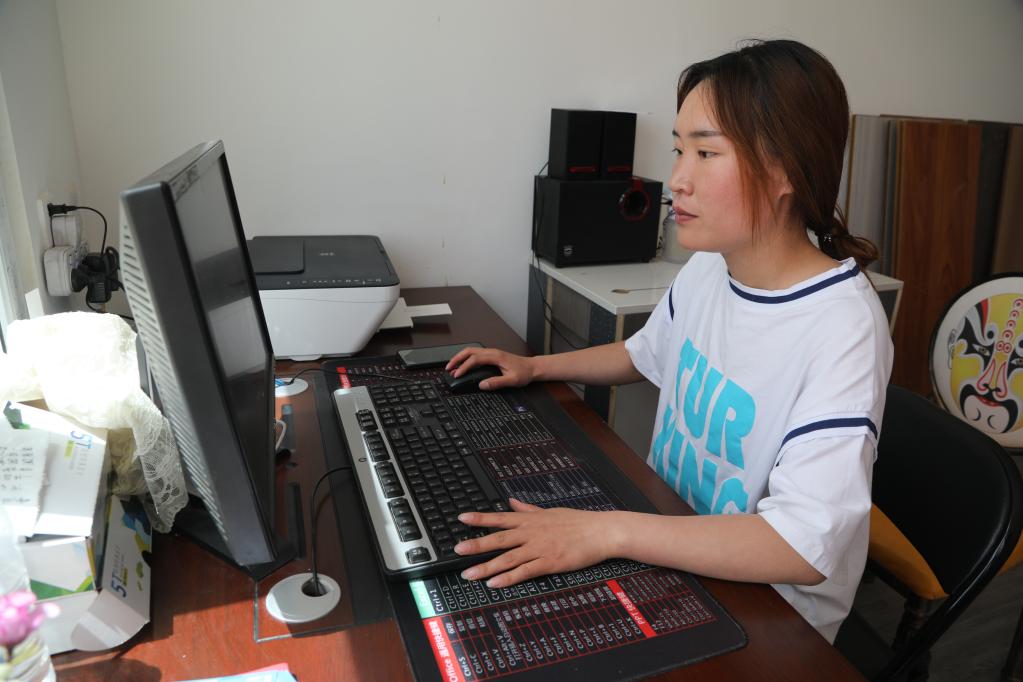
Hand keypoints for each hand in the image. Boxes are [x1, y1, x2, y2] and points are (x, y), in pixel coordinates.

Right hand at [444, 347, 535, 390]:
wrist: (532, 367)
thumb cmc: (524, 372)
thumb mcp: (512, 381)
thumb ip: (496, 383)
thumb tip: (482, 385)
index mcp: (496, 356)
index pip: (475, 359)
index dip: (464, 367)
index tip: (457, 374)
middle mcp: (492, 352)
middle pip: (469, 351)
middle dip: (457, 359)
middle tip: (448, 368)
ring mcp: (492, 353)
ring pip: (471, 351)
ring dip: (460, 358)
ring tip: (452, 367)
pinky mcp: (492, 356)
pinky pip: (476, 354)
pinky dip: (466, 358)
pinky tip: (463, 365)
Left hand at [453, 498, 618, 587]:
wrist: (601, 531)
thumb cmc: (578, 521)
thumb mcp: (550, 511)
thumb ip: (528, 509)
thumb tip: (511, 502)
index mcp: (530, 520)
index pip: (500, 518)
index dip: (480, 518)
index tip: (462, 518)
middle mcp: (531, 532)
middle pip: (499, 539)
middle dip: (477, 544)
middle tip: (458, 549)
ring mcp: (540, 548)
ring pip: (508, 558)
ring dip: (487, 566)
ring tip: (469, 574)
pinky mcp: (550, 563)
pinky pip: (525, 571)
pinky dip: (508, 578)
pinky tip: (494, 583)